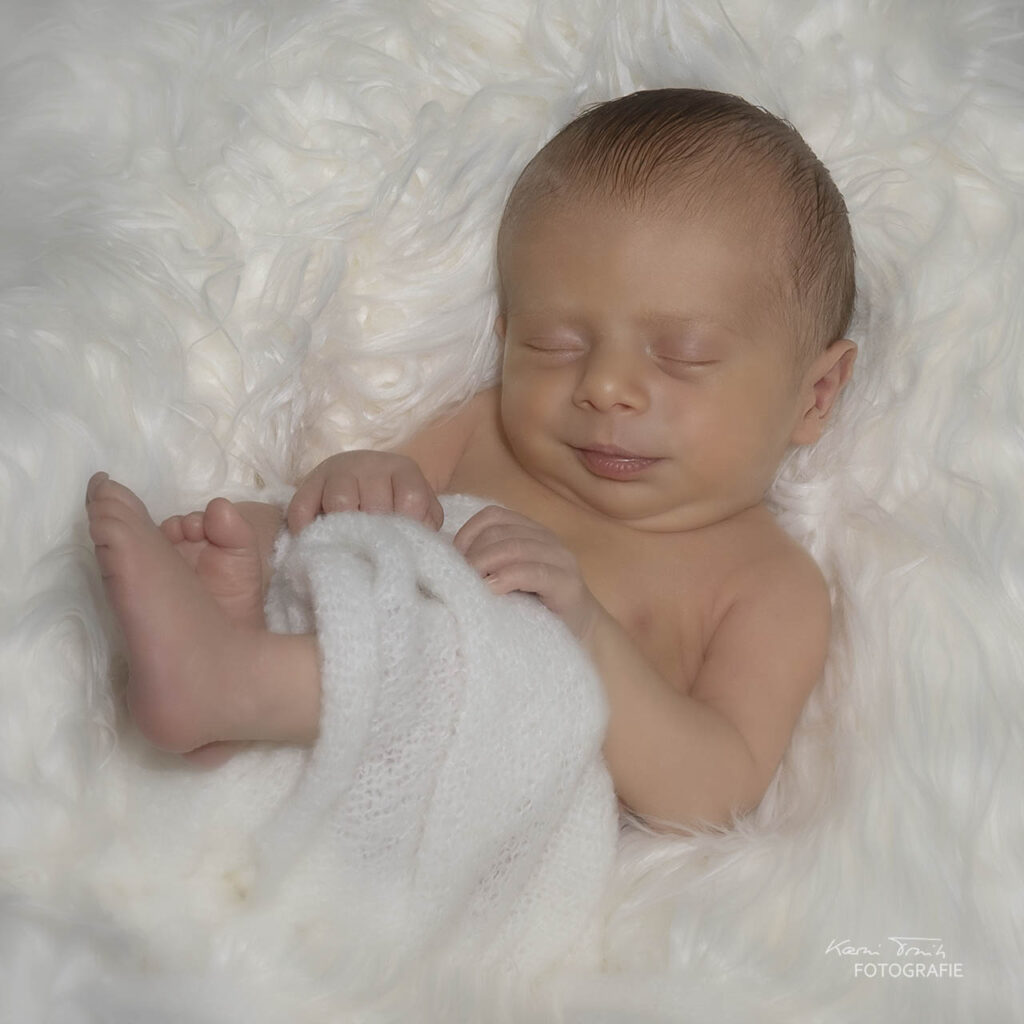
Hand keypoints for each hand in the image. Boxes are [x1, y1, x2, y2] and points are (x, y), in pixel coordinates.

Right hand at [286, 451, 443, 533]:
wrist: (356, 474)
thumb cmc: (394, 500)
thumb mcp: (420, 507)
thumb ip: (427, 522)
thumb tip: (422, 545)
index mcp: (403, 469)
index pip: (412, 498)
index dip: (409, 526)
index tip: (404, 545)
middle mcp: (370, 465)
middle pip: (375, 503)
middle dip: (377, 534)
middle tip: (375, 553)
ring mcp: (338, 471)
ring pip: (341, 502)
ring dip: (345, 531)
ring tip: (349, 548)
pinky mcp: (309, 484)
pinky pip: (302, 508)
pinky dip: (307, 529)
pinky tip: (317, 543)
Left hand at [452, 505, 599, 639]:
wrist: (580, 637)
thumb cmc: (533, 610)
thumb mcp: (505, 581)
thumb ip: (486, 566)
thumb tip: (445, 560)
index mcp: (530, 532)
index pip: (493, 516)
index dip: (467, 534)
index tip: (453, 561)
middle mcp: (547, 539)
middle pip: (499, 532)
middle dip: (472, 554)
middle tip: (457, 579)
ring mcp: (560, 559)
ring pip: (514, 547)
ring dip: (485, 564)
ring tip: (470, 586)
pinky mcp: (568, 584)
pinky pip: (533, 571)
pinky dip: (507, 578)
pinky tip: (491, 591)